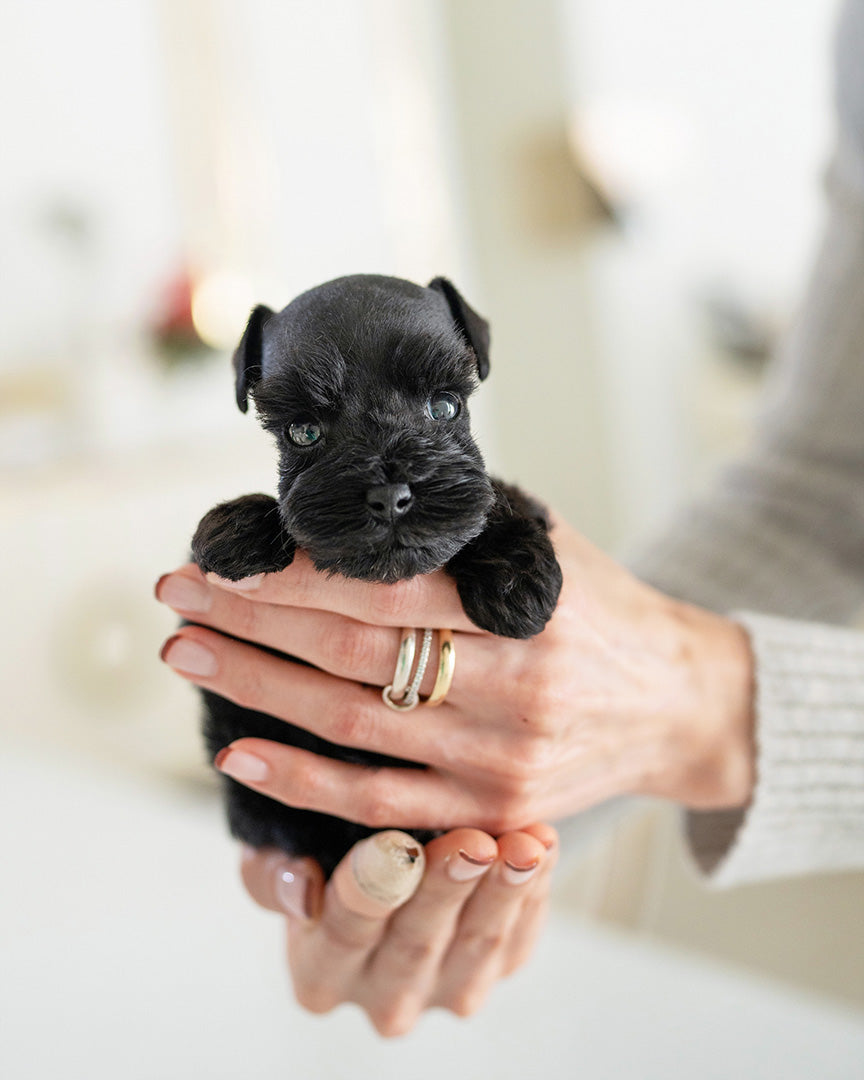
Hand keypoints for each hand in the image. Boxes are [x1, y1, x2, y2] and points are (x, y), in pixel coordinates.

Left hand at [156, 516, 754, 832]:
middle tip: (180, 594)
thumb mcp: (548, 548)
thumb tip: (355, 500)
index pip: (382, 587)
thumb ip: (463, 530)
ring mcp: (494, 760)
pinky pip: (377, 805)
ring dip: (257, 688)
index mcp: (525, 608)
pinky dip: (302, 782)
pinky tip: (238, 754)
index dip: (291, 574)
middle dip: (251, 619)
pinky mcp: (486, 811)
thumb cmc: (604, 612)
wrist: (675, 704)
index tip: (225, 555)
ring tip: (189, 655)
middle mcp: (511, 687)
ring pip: (350, 725)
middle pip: (349, 651)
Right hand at [239, 823, 556, 1035]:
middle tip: (470, 842)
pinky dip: (534, 886)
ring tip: (519, 844)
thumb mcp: (280, 851)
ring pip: (478, 943)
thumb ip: (273, 872)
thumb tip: (300, 887)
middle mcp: (383, 998)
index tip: (393, 842)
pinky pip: (521, 932)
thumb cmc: (321, 846)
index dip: (372, 888)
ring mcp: (447, 990)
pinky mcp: (498, 968)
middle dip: (446, 888)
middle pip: (417, 942)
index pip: (345, 932)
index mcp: (320, 975)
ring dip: (502, 890)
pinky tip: (543, 842)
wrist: (388, 852)